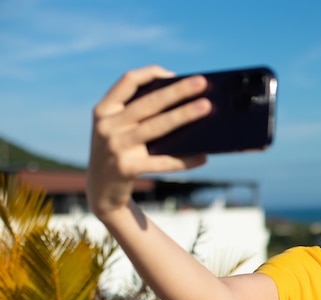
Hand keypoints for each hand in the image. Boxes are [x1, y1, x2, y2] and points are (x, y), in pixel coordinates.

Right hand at [86, 65, 210, 218]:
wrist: (101, 191)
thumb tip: (183, 103)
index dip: (151, 74)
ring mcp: (115, 147)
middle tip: (202, 83)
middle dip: (177, 91)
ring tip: (206, 108)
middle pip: (148, 103)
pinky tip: (203, 157)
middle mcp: (106, 126)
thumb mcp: (119, 130)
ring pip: (157, 127)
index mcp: (104, 110)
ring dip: (184, 115)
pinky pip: (162, 162)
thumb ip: (137, 115)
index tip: (174, 74)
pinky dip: (184, 160)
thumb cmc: (119, 152)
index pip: (127, 81)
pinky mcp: (126, 169)